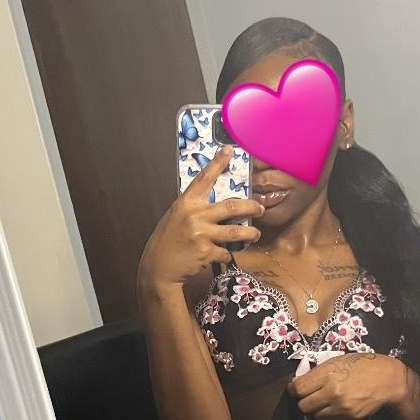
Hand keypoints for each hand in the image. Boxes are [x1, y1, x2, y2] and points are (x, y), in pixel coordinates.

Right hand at [136, 145, 264, 292]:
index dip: (218, 163)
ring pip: (236, 231)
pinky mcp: (207, 253)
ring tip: (255, 234)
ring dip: (250, 233)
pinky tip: (225, 254)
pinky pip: (226, 252)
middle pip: (232, 206)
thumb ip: (193, 209)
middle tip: (260, 208)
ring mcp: (202, 234)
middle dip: (251, 206)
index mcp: (186, 203)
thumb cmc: (167, 241)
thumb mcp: (176, 217)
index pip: (204, 178)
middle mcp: (195, 216)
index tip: (229, 151)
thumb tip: (212, 203)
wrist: (159, 268)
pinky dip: (228, 254)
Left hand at [287, 351, 407, 419]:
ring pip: (315, 415)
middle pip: (303, 405)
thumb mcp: (337, 361)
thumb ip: (317, 372)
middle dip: (304, 400)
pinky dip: (329, 414)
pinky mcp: (349, 417)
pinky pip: (329, 419)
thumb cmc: (362, 365)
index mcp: (328, 374)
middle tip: (310, 396)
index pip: (298, 389)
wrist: (387, 379)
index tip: (295, 389)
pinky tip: (337, 404)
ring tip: (325, 400)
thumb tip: (297, 383)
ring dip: (316, 409)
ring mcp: (341, 407)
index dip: (293, 390)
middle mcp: (332, 392)